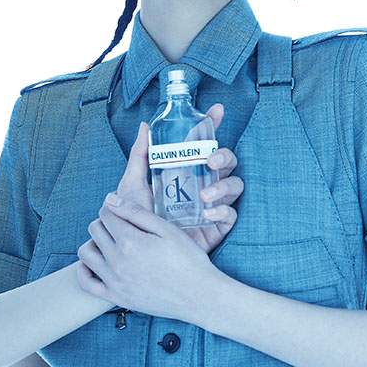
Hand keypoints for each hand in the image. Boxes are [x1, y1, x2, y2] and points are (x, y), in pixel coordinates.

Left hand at [77, 195, 220, 320]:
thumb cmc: (189, 261)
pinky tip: (97, 263)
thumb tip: (110, 200)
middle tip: (122, 224)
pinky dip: (85, 270)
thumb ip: (136, 212)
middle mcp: (117, 261)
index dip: (114, 207)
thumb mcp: (167, 230)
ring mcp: (115, 281)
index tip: (124, 209)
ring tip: (111, 242)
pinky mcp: (116, 297)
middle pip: (95, 230)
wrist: (199, 296)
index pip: (106, 214)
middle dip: (105, 222)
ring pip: (86, 252)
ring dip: (94, 242)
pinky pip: (86, 283)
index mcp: (130, 241)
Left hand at [116, 105, 242, 255]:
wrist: (140, 256)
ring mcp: (212, 205)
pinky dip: (223, 211)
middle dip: (224, 156)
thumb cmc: (136, 221)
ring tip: (205, 195)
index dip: (212, 125)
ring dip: (224, 186)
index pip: (204, 144)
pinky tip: (209, 212)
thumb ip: (139, 158)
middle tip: (210, 160)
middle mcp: (203, 184)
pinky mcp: (217, 227)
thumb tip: (145, 127)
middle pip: (226, 162)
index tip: (216, 110)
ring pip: (234, 186)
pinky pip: (231, 215)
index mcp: (186, 171)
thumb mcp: (133, 187)